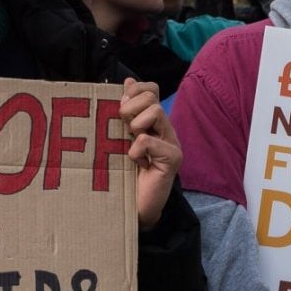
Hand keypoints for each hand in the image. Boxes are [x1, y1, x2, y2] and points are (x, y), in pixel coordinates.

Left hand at [118, 79, 180, 227]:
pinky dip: (136, 151)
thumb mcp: (118, 138)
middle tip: (123, 128)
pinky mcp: (172, 159)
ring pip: (155, 112)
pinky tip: (135, 163)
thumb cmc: (123, 175)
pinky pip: (149, 141)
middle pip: (152, 95)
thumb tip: (128, 81)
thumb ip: (125, 112)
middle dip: (130, 107)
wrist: (134, 209)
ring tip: (129, 144)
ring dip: (135, 126)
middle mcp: (165, 129)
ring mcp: (171, 143)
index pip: (150, 88)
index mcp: (152, 122)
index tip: (120, 106)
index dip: (134, 90)